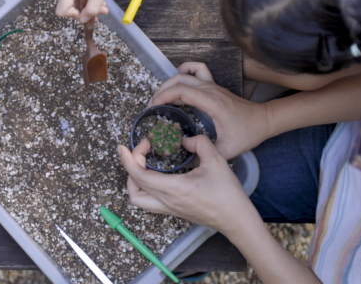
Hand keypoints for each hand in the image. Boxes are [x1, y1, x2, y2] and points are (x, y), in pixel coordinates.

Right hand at [55, 0, 112, 22]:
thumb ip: (91, 9)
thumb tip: (83, 20)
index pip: (62, 11)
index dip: (75, 15)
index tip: (89, 13)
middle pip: (68, 8)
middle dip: (84, 12)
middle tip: (102, 11)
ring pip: (72, 4)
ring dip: (86, 7)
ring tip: (102, 6)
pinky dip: (85, 1)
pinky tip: (96, 0)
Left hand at [118, 135, 255, 234]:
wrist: (237, 220)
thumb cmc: (228, 194)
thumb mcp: (216, 161)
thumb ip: (199, 143)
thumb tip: (185, 140)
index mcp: (173, 189)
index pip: (139, 176)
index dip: (127, 159)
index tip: (123, 146)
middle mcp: (166, 202)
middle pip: (133, 188)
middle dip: (130, 167)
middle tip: (142, 151)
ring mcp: (169, 209)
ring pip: (138, 199)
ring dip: (134, 180)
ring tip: (143, 163)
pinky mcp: (173, 211)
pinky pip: (149, 201)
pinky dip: (144, 187)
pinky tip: (155, 174)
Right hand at [150, 62, 270, 158]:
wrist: (264, 120)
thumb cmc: (247, 134)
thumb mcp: (226, 150)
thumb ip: (205, 153)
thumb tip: (184, 156)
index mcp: (212, 103)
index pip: (182, 90)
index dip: (164, 96)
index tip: (153, 108)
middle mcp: (211, 90)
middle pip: (179, 80)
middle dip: (161, 91)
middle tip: (153, 106)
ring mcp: (213, 85)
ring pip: (185, 74)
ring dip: (169, 82)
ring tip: (161, 97)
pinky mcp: (214, 86)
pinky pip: (197, 69)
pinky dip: (185, 70)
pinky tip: (178, 81)